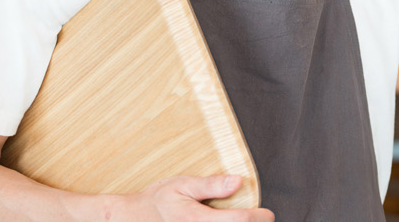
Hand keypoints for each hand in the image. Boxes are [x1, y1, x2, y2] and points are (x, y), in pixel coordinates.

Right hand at [117, 174, 273, 220]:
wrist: (133, 219)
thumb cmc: (158, 201)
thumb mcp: (182, 185)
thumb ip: (211, 185)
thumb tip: (238, 181)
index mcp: (199, 220)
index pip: (242, 221)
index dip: (261, 217)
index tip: (265, 213)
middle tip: (255, 218)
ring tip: (239, 221)